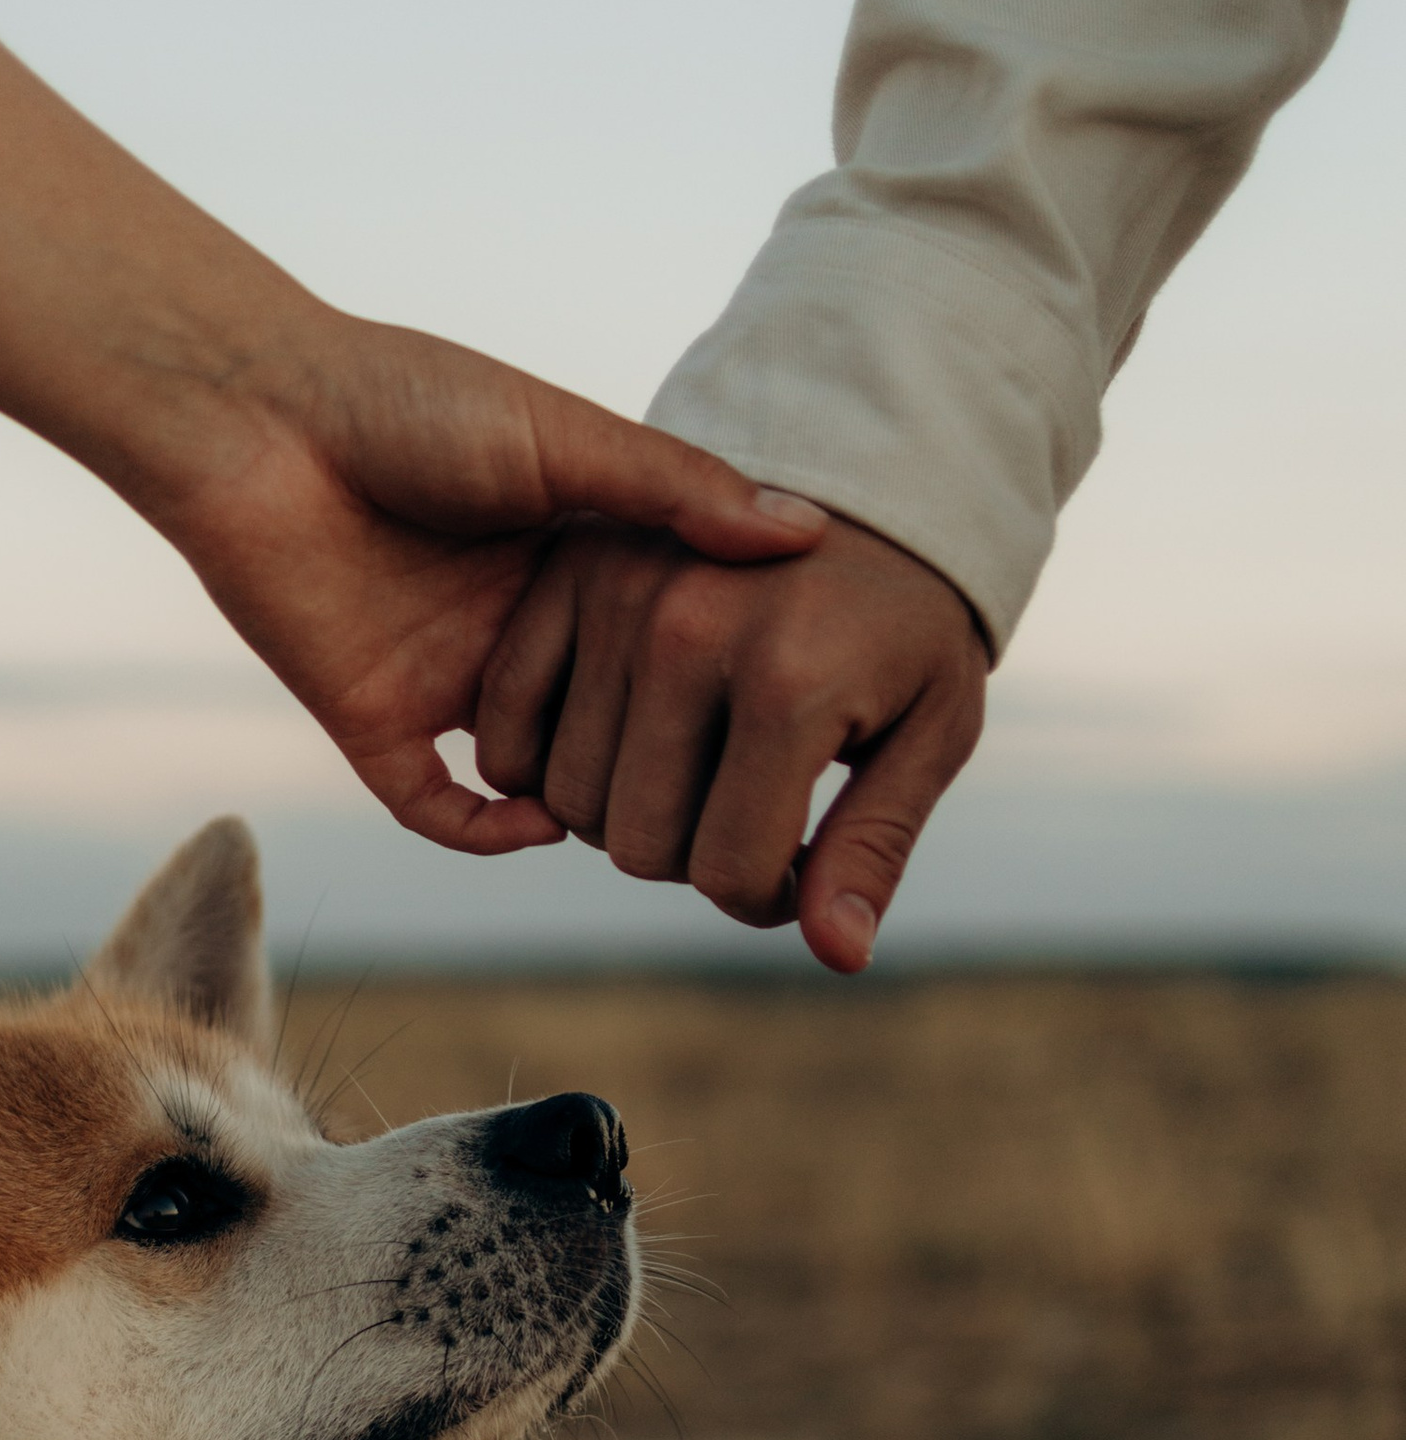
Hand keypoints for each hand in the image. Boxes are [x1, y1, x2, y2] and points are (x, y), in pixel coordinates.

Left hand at [144, 313, 827, 856]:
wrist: (262, 418)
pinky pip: (441, 810)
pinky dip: (490, 831)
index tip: (787, 719)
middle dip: (658, 767)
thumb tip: (807, 535)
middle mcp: (514, 629)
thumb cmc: (412, 402)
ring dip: (581, 807)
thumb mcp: (569, 440)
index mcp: (569, 560)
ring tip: (648, 824)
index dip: (717, 684)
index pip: (662, 647)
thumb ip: (678, 493)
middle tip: (730, 805)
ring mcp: (447, 680)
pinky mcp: (376, 723)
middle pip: (605, 724)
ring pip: (531, 777)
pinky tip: (545, 825)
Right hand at [473, 507, 986, 961]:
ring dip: (624, 814)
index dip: (766, 898)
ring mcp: (617, 598)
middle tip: (745, 811)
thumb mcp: (929, 734)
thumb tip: (837, 955)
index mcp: (789, 682)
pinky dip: (544, 768)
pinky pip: (510, 732)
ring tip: (692, 773)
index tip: (800, 862)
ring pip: (569, 803)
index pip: (731, 872)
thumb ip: (874, 847)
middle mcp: (688, 634)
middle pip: (639, 847)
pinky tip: (615, 751)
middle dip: (694, 858)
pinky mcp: (568, 574)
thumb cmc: (908, 629)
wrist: (868, 484)